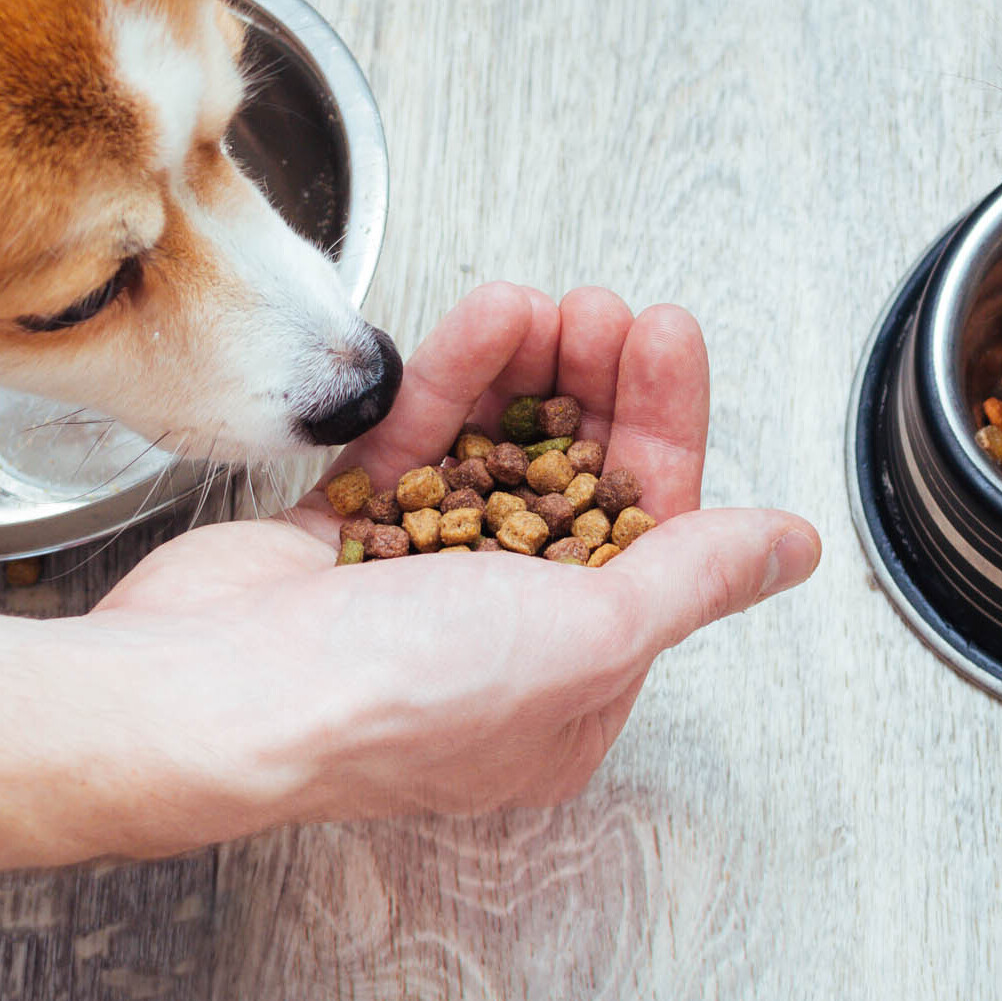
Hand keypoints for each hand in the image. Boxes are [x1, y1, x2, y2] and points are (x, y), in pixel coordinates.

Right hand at [74, 284, 819, 843]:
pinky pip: (414, 444)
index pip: (648, 534)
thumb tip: (792, 548)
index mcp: (569, 692)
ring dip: (527, 372)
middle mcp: (497, 644)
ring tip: (546, 303)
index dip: (662, 427)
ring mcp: (414, 589)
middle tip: (606, 310)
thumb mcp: (588, 636)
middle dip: (597, 389)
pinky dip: (452, 381)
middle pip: (573, 486)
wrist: (210, 696)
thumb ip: (693, 576)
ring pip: (494, 453)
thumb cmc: (395, 697)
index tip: (666, 337)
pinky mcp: (338, 540)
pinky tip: (486, 318)